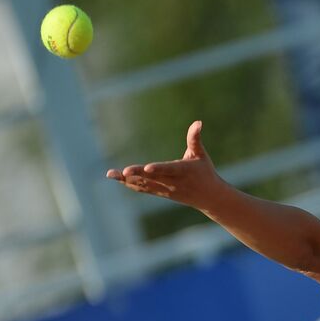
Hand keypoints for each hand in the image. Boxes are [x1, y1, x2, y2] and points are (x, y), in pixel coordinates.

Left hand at [106, 120, 221, 210]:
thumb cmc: (204, 172)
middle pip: (152, 179)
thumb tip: (198, 122)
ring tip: (111, 174)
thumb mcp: (201, 154)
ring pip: (144, 185)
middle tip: (123, 172)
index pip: (169, 170)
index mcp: (183, 171)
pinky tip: (118, 179)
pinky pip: (143, 189)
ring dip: (127, 180)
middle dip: (136, 175)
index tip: (146, 168)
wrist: (208, 198)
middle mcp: (172, 182)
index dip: (157, 169)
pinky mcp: (160, 193)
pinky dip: (131, 184)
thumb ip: (195, 139)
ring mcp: (165, 189)